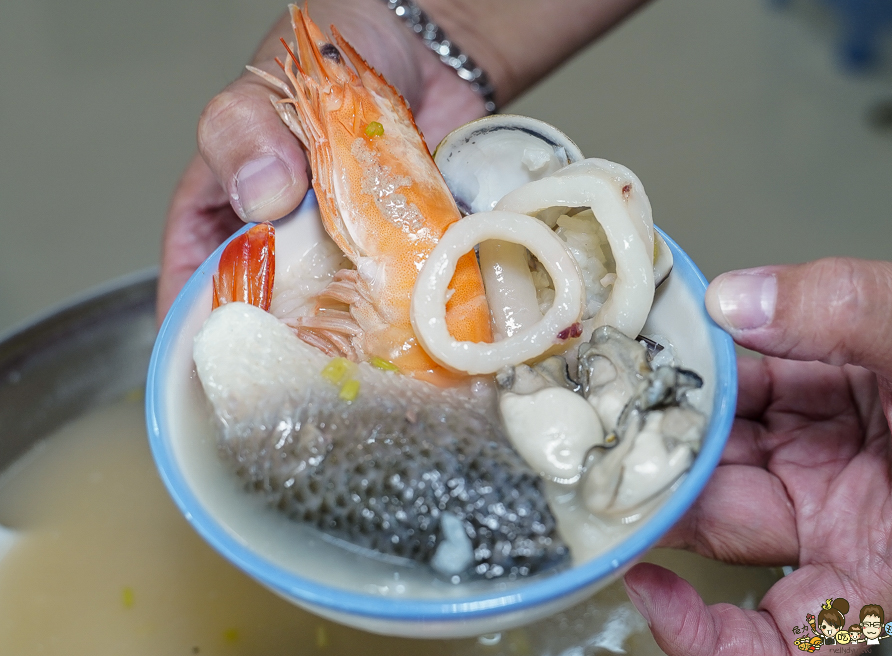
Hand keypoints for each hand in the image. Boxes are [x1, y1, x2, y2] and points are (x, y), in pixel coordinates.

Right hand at [156, 0, 650, 322]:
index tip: (214, 370)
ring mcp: (343, 252)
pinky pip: (393, 294)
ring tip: (355, 371)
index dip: (197, 332)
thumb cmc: (323, 60)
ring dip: (347, 341)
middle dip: (284, 350)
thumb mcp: (261, 88)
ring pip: (336, 315)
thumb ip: (244, 133)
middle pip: (271, 315)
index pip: (194, 284)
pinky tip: (408, 336)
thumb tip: (260, 195)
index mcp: (224, 212)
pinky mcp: (398, 252)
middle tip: (298, 384)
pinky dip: (400, 313)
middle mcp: (284, 243)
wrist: (422, 52)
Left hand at [624, 257, 891, 654]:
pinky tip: (680, 346)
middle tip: (606, 436)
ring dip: (682, 414)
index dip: (707, 636)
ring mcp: (827, 463)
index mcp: (882, 555)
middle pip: (728, 515)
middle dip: (668, 476)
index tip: (648, 591)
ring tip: (627, 378)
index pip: (787, 638)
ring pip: (729, 449)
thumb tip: (737, 299)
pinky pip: (752, 397)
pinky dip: (719, 371)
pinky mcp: (821, 412)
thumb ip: (852, 319)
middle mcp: (845, 518)